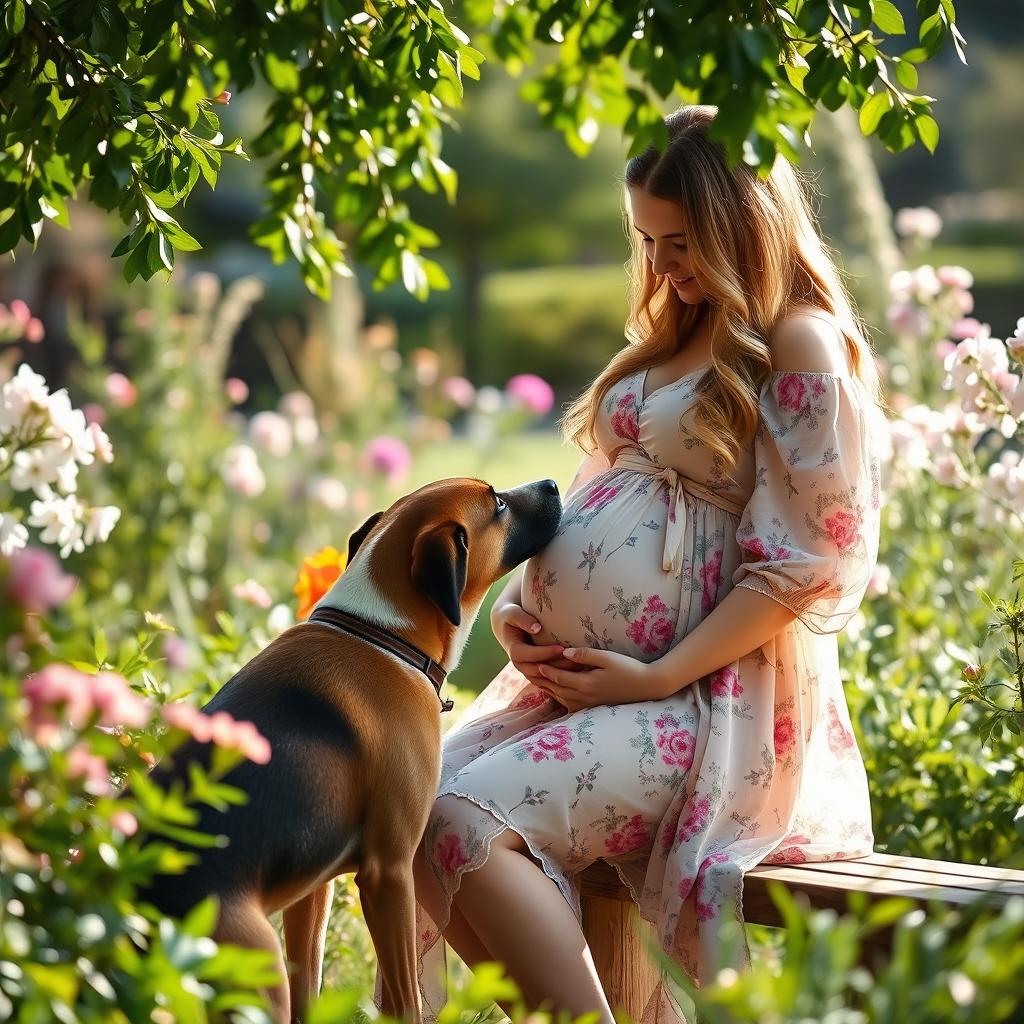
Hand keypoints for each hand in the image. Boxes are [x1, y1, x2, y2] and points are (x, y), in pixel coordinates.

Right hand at [491, 601, 584, 685]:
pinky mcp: (535, 671)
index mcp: (513, 650)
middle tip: (575, 660)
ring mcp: (527, 669)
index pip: (528, 655)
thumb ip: (522, 619)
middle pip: (537, 671)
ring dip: (560, 674)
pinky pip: (548, 678)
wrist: (508, 624)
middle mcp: (519, 664)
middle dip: (556, 666)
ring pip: (544, 678)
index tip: (561, 648)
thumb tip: (537, 628)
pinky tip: (575, 672)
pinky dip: (560, 677)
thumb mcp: (512, 613)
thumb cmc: (510, 615)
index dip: (544, 653)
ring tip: (578, 667)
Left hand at [533, 647, 665, 711]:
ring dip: (548, 690)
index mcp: (586, 684)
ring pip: (561, 698)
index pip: (559, 677)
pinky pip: (570, 704)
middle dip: (542, 681)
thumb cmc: (628, 668)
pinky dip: (559, 698)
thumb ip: (584, 655)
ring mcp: (589, 705)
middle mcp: (584, 697)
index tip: (534, 662)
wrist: (646, 686)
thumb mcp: (607, 657)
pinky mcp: (593, 707)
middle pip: (556, 690)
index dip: (545, 670)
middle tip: (528, 672)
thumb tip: (564, 652)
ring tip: (536, 681)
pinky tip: (555, 692)